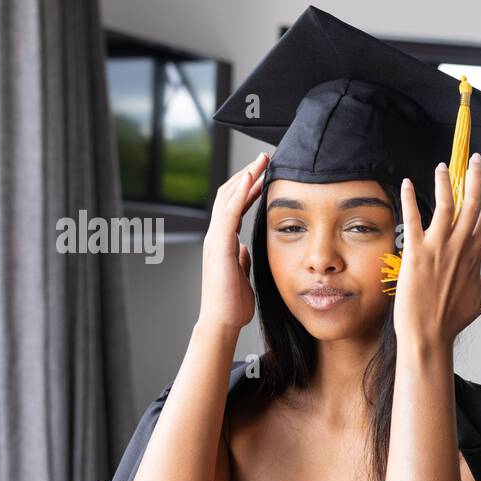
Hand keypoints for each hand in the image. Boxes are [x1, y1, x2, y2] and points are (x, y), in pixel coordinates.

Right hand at [199, 152, 267, 332]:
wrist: (222, 322)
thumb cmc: (232, 304)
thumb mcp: (242, 275)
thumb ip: (242, 260)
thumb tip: (245, 250)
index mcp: (223, 241)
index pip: (234, 206)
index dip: (247, 188)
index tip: (263, 174)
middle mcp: (216, 236)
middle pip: (228, 194)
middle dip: (246, 174)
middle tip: (264, 158)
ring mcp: (215, 239)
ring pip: (227, 197)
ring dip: (245, 176)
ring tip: (262, 160)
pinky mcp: (219, 245)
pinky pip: (229, 212)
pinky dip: (240, 193)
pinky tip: (251, 179)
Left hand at [394, 154, 480, 349]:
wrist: (427, 335)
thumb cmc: (453, 319)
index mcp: (477, 256)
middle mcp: (460, 248)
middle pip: (473, 204)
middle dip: (476, 177)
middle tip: (475, 159)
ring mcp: (438, 248)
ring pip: (446, 205)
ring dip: (445, 182)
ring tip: (443, 166)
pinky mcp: (416, 252)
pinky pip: (413, 219)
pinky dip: (408, 199)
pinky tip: (405, 183)